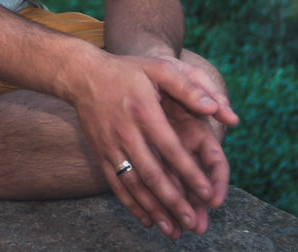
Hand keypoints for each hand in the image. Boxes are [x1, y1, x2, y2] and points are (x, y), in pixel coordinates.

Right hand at [72, 54, 236, 238]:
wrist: (82, 75)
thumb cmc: (128, 70)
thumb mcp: (159, 68)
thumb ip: (188, 87)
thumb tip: (214, 107)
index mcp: (144, 111)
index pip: (170, 148)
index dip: (189, 172)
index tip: (207, 193)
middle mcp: (126, 131)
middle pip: (151, 173)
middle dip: (173, 200)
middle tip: (193, 222)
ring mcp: (110, 145)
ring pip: (133, 184)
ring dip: (153, 209)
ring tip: (172, 230)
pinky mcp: (100, 153)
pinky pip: (115, 184)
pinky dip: (130, 205)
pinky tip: (145, 220)